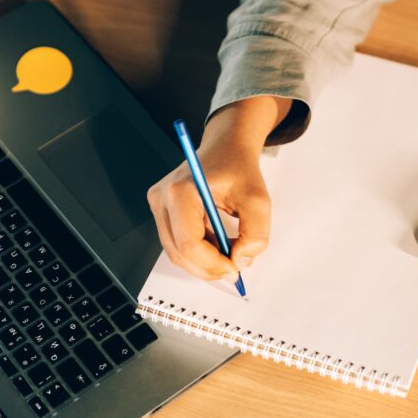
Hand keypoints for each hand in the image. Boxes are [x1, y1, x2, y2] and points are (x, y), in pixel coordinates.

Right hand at [147, 97, 289, 279]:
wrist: (226, 147)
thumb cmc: (238, 167)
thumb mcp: (258, 200)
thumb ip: (256, 234)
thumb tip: (240, 261)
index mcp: (180, 190)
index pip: (188, 243)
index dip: (212, 264)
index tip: (234, 268)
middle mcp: (162, 197)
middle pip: (178, 252)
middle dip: (207, 268)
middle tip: (233, 270)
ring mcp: (158, 204)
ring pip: (176, 252)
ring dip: (203, 261)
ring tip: (228, 252)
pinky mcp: (162, 211)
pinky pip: (176, 243)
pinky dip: (198, 252)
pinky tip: (218, 244)